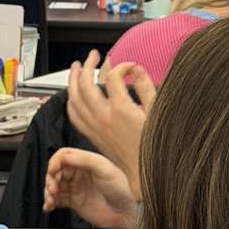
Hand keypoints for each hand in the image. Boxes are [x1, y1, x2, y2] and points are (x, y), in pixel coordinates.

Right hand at [44, 148, 138, 228]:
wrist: (125, 213)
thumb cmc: (121, 189)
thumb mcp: (105, 170)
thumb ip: (86, 161)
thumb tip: (67, 156)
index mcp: (85, 161)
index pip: (63, 156)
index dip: (55, 162)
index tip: (52, 171)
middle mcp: (78, 173)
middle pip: (55, 171)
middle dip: (50, 179)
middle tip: (52, 188)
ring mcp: (75, 187)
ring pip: (53, 185)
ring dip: (48, 192)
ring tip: (50, 199)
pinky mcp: (73, 201)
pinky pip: (56, 200)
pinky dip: (49, 202)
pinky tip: (49, 206)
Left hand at [66, 51, 155, 196]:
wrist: (144, 172)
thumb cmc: (153, 147)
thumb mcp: (156, 112)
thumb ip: (145, 87)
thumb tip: (135, 70)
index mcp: (121, 109)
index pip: (112, 76)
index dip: (120, 65)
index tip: (129, 66)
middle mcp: (104, 117)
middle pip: (86, 84)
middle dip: (88, 65)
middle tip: (93, 56)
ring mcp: (95, 127)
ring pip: (74, 98)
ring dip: (72, 80)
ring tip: (75, 68)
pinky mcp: (92, 136)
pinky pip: (74, 115)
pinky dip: (71, 101)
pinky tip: (73, 95)